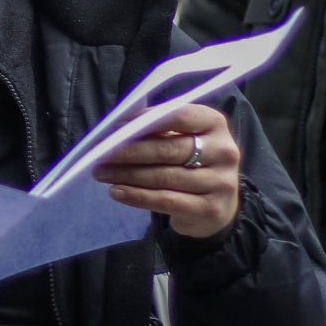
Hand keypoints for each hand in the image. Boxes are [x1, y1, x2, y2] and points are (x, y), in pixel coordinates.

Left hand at [93, 101, 241, 240]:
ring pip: (164, 176)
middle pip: (168, 149)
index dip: (144, 121)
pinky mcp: (210, 209)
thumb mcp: (183, 141)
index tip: (116, 128)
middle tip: (100, 155)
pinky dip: (137, 196)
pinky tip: (117, 192)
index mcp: (215, 124)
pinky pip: (166, 200)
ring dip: (127, 174)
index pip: (179, 116)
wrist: (217, 207)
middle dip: (129, 152)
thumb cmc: (192, 164)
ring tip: (102, 173)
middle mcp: (224, 151)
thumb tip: (117, 130)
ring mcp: (221, 182)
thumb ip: (158, 132)